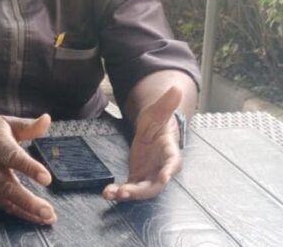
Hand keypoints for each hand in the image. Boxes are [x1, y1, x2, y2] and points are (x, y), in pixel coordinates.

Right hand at [0, 113, 56, 224]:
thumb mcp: (5, 123)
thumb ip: (28, 125)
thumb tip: (48, 119)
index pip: (14, 157)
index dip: (30, 168)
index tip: (47, 179)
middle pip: (9, 187)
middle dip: (29, 201)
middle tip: (48, 211)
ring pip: (7, 201)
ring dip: (27, 211)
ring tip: (48, 217)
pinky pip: (4, 206)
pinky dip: (20, 214)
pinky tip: (37, 218)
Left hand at [103, 86, 182, 200]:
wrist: (151, 130)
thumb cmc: (158, 121)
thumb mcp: (159, 111)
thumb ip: (167, 103)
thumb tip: (176, 88)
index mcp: (170, 152)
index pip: (173, 163)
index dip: (169, 170)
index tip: (164, 178)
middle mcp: (161, 168)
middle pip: (155, 185)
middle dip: (141, 191)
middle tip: (126, 192)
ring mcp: (149, 175)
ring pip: (141, 191)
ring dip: (128, 195)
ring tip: (111, 194)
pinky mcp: (138, 178)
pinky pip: (129, 188)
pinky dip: (119, 192)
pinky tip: (107, 193)